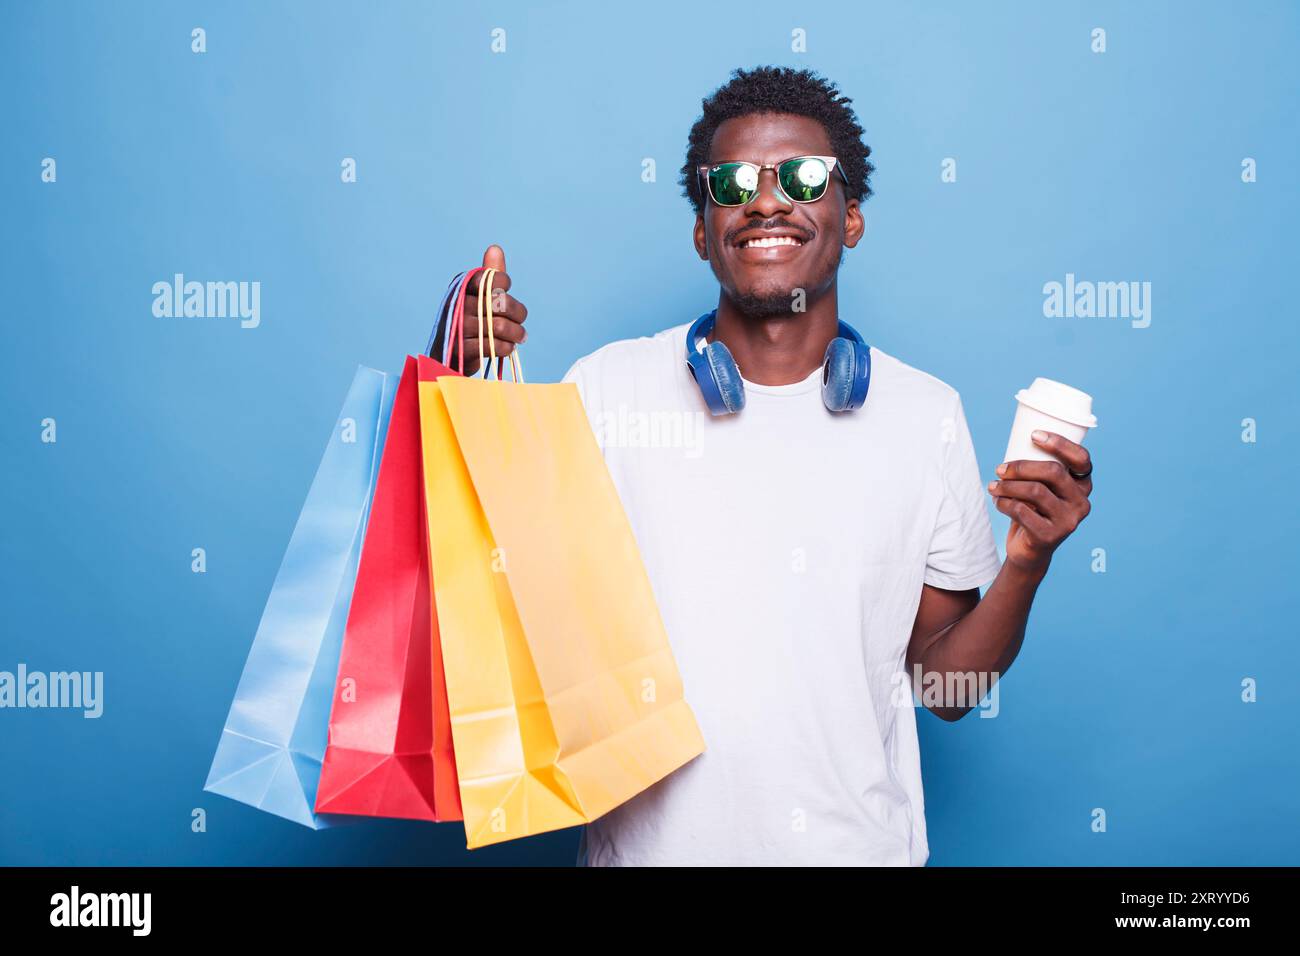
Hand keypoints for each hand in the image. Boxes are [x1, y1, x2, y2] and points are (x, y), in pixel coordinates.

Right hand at [438, 245, 527, 373]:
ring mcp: (458, 326)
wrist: (447, 357)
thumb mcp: (478, 297)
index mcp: (461, 286)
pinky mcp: (462, 349)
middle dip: (518, 313)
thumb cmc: (469, 323)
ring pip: (500, 326)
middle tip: (521, 323)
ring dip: (516, 333)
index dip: (505, 284)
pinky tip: (507, 347)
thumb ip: (490, 275)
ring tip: (519, 337)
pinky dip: (506, 347)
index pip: (491, 277)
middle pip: (501, 303)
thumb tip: (495, 248)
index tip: (507, 293)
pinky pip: (494, 346)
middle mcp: (457, 303)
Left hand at [987, 430, 1093, 572]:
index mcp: (1082, 486)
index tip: (1034, 435)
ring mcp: (1068, 521)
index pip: (1081, 459)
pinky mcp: (1051, 536)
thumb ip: (1038, 471)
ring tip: (993, 486)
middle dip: (1021, 466)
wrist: (1029, 550)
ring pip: (1035, 491)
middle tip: (1000, 469)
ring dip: (1008, 486)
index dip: (1060, 443)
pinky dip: (1004, 503)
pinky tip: (998, 502)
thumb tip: (1017, 443)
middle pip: (1053, 472)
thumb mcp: (1041, 488)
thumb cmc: (1033, 511)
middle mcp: (1081, 503)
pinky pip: (1022, 511)